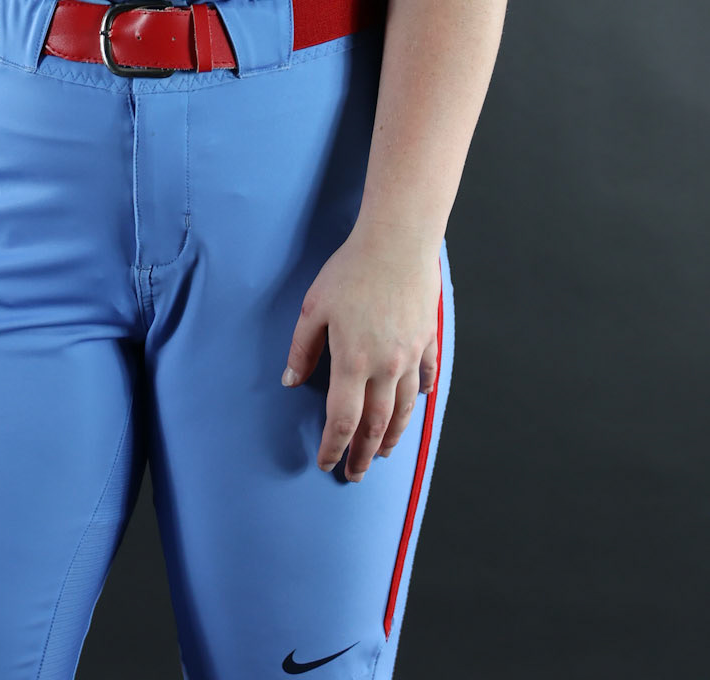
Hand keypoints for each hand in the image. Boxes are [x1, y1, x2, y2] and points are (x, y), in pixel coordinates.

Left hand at [281, 224, 440, 481]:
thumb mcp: (314, 307)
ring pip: (403, 410)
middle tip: (356, 474)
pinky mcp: (427, 341)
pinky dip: (420, 396)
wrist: (397, 243)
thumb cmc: (351, 270)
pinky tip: (415, 404)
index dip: (333, 447)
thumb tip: (291, 380)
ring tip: (383, 452)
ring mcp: (411, 356)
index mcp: (353, 362)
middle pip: (375, 426)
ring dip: (391, 436)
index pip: (341, 420)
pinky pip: (426, 378)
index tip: (326, 463)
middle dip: (363, 455)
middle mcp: (385, 368)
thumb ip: (302, 348)